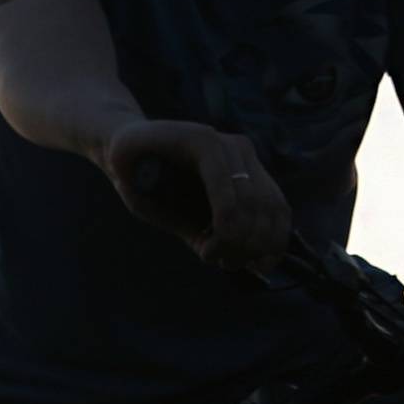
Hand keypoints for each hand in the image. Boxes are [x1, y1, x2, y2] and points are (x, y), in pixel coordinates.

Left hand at [103, 120, 290, 267]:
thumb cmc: (128, 162)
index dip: (225, 229)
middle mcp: (233, 145)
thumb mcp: (123, 172)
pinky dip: (276, 238)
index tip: (207, 256)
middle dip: (240, 243)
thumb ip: (144, 192)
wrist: (144, 144)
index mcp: (201, 141)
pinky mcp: (257, 174)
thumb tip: (172, 210)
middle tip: (216, 262)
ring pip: (274, 208)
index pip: (228, 191)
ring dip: (260, 246)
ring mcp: (249, 159)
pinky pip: (280, 209)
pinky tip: (261, 262)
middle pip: (254, 204)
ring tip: (232, 262)